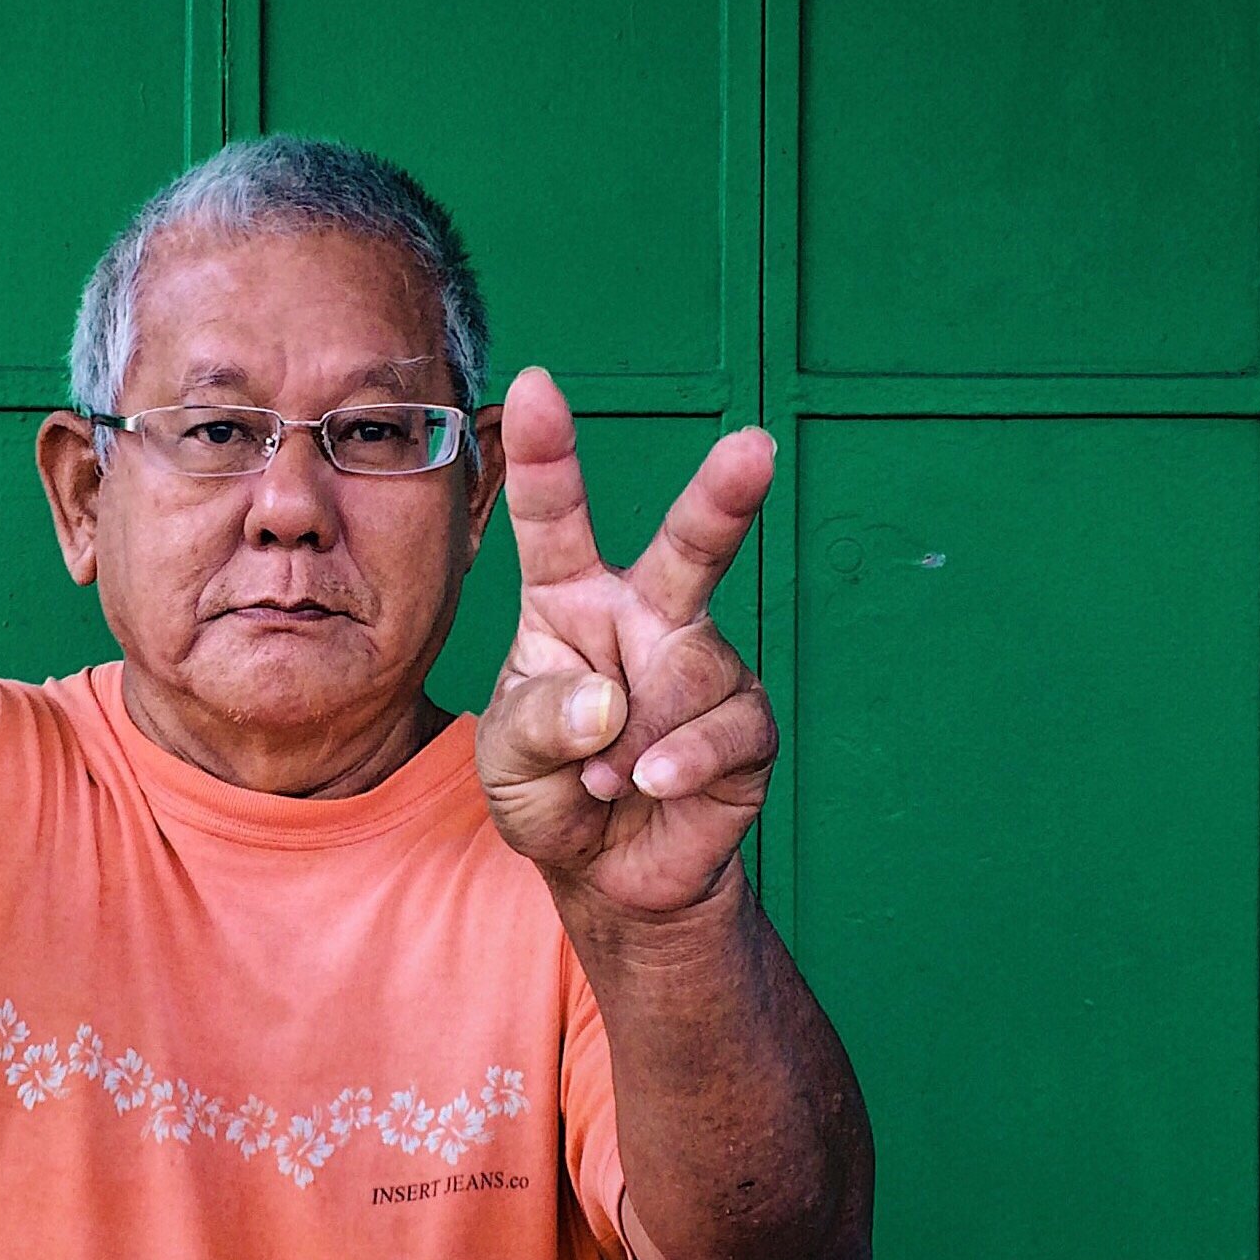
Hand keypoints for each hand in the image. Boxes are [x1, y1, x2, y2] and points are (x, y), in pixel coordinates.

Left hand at [475, 368, 776, 917]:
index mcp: (570, 599)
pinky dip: (679, 761)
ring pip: (687, 672)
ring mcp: (703, 664)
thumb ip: (536, 722)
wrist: (608, 873)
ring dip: (634, 736)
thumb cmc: (550, 790)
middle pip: (690, 544)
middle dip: (724, 495)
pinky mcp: (746, 723)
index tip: (536, 386)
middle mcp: (645, 615)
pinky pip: (724, 728)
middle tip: (754, 448)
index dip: (546, 455)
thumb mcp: (506, 760)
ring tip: (606, 778)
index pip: (555, 519)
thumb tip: (608, 699)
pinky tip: (651, 783)